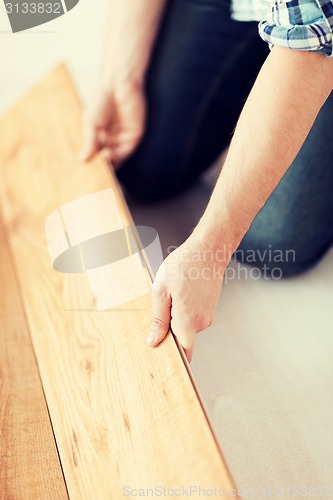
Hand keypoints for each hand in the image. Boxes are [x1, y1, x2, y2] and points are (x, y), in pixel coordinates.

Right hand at [80, 81, 145, 166]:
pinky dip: (117, 157)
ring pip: (116, 158)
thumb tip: (82, 160)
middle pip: (106, 159)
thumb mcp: (90, 122)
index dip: (90, 163)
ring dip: (108, 164)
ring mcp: (123, 139)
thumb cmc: (101, 100)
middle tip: (92, 173)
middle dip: (100, 167)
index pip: (95, 154)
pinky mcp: (134, 137)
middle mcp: (112, 140)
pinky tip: (107, 155)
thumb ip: (89, 142)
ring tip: (98, 163)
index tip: (82, 171)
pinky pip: (126, 152)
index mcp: (100, 136)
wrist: (118, 85)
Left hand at [146, 236, 225, 361]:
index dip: (172, 357)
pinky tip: (179, 292)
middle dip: (168, 330)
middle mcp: (202, 322)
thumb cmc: (185, 265)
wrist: (208, 250)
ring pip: (186, 326)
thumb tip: (153, 342)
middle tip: (159, 309)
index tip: (161, 355)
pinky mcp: (209, 308)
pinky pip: (192, 317)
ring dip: (175, 317)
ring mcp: (208, 315)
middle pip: (181, 338)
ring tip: (171, 294)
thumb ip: (158, 319)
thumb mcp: (162, 290)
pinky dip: (183, 310)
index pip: (184, 353)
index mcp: (188, 321)